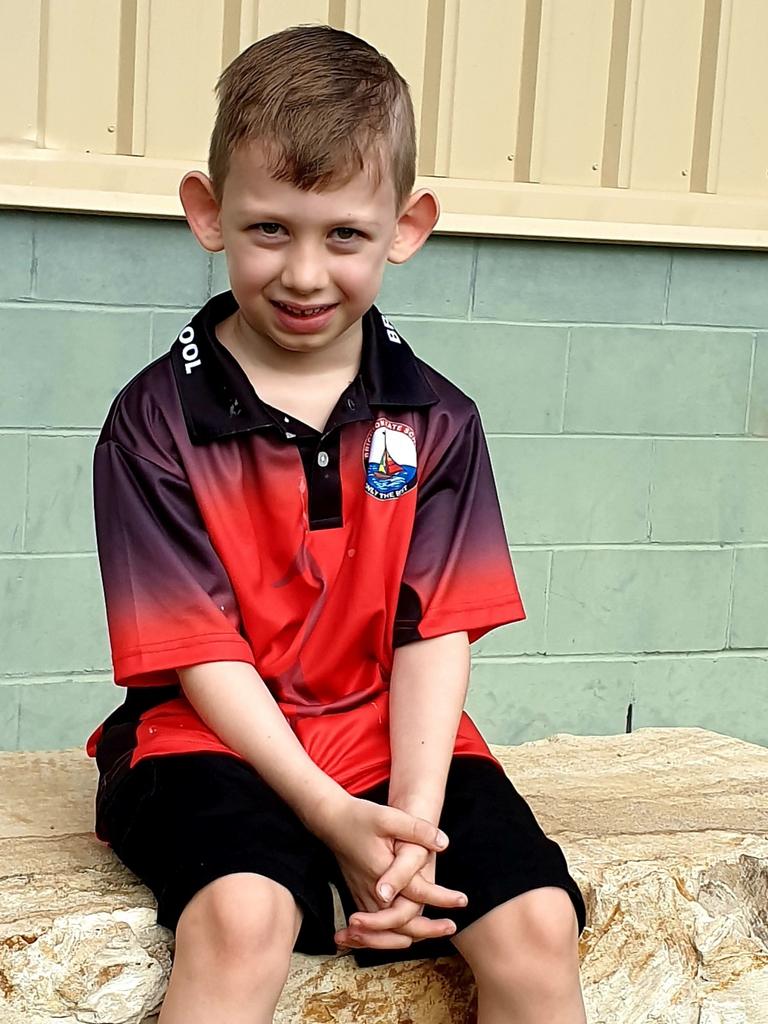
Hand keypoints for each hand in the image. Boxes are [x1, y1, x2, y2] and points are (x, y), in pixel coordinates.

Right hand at [317, 796, 465, 936]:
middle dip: (428, 930)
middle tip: (451, 927)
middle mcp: (371, 890)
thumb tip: (443, 843)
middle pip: (401, 924)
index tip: (462, 900)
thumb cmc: (360, 816)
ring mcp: (362, 896)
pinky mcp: (358, 895)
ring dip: (411, 935)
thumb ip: (417, 829)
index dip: (442, 898)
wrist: (331, 820)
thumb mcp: (389, 816)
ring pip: (386, 930)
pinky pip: (376, 926)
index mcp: (382, 872)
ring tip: (435, 931)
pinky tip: (408, 931)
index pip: (417, 894)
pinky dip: (392, 933)